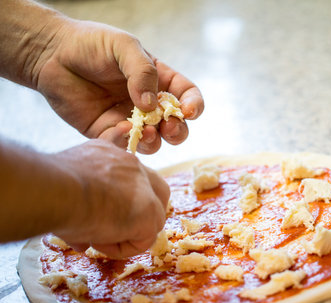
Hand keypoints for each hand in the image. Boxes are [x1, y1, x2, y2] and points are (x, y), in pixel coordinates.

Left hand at [35, 18, 203, 153]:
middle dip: (178, 131)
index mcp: (158, 80)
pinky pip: (123, 145)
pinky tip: (117, 129)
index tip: (189, 112)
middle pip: (175, 125)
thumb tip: (152, 105)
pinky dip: (125, 142)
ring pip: (153, 141)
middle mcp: (147, 103)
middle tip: (168, 128)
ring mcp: (129, 119)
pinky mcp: (107, 132)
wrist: (51, 54)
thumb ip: (142, 72)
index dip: (193, 105)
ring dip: (154, 141)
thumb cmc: (90, 44)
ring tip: (143, 131)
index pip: (185, 95)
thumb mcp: (123, 46)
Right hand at [52, 140, 169, 257]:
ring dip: (127, 235)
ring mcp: (145, 187)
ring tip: (95, 238)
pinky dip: (124, 248)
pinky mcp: (149, 211)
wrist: (54, 190)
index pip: (129, 172)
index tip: (109, 202)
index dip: (126, 193)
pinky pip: (145, 239)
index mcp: (109, 155)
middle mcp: (131, 164)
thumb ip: (83, 208)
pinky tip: (99, 242)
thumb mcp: (66, 190)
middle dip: (145, 212)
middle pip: (156, 189)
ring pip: (152, 218)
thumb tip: (82, 240)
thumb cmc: (49, 188)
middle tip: (122, 229)